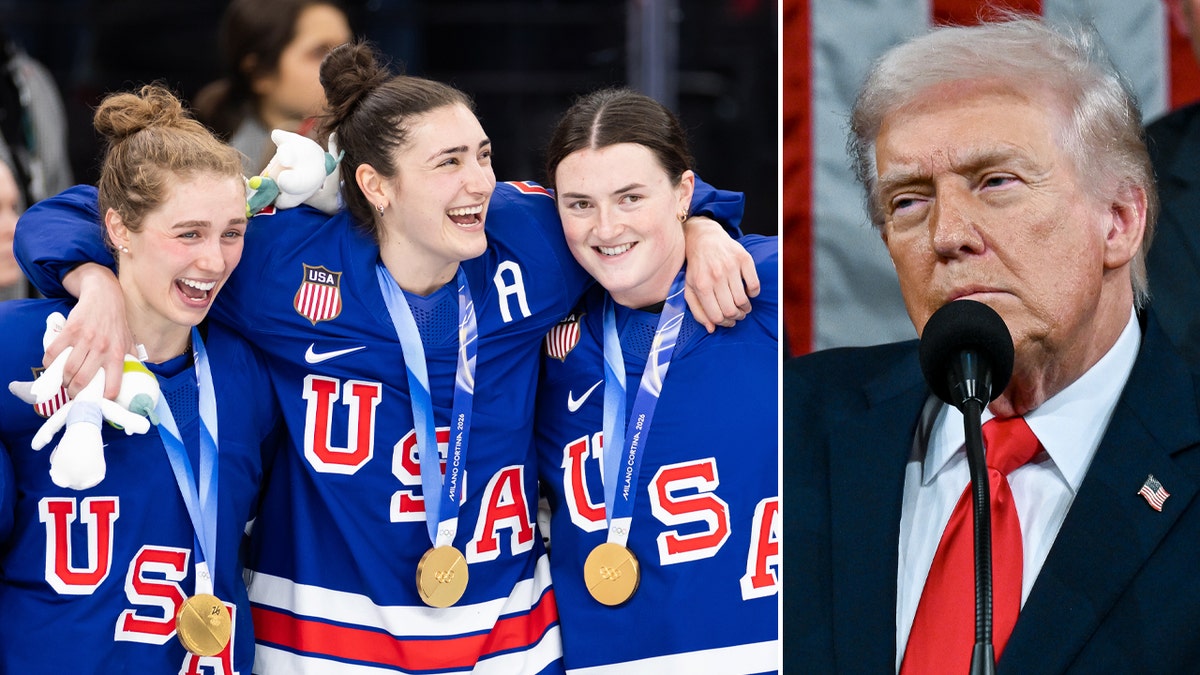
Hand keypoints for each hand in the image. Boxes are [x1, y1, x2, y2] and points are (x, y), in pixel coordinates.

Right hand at [46, 263, 132, 398]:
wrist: (104, 296)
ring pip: (68, 370)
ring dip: (63, 380)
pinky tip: (53, 366)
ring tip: (65, 381)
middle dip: (75, 392)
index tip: (97, 403)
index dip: (104, 398)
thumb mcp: (129, 341)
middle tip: (74, 394)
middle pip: (83, 380)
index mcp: (118, 354)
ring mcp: (85, 339)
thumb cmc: (116, 323)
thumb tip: (138, 377)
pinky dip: (49, 364)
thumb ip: (132, 359)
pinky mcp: (70, 331)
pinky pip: (53, 353)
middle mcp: (102, 348)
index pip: (113, 385)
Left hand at [682, 216, 760, 331]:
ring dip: (746, 308)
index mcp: (701, 285)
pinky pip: (754, 285)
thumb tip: (711, 329)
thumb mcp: (690, 288)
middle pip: (731, 310)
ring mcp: (730, 267)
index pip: (716, 316)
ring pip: (743, 300)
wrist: (703, 238)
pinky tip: (748, 291)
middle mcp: (715, 276)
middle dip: (736, 317)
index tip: (728, 322)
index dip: (725, 324)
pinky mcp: (743, 259)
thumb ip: (698, 310)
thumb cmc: (696, 267)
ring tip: (743, 306)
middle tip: (737, 315)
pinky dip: (754, 293)